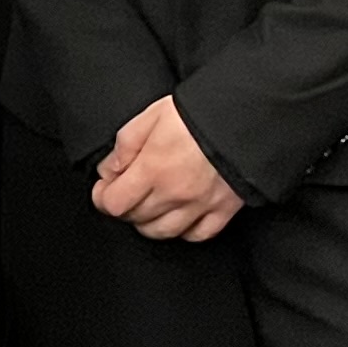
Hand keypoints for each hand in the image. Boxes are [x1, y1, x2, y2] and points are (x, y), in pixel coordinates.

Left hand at [94, 93, 245, 242]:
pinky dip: (184, 230)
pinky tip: (179, 217)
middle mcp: (174, 193)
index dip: (102, 198)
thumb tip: (109, 170)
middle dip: (124, 206)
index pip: (114, 203)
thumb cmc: (197, 112)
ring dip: (149, 222)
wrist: (245, 115)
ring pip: (163, 232)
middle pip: (136, 218)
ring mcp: (200, 205)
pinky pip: (198, 234)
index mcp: (153, 168)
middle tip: (126, 191)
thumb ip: (125, 144)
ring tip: (149, 206)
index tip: (103, 189)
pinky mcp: (223, 209)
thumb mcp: (151, 115)